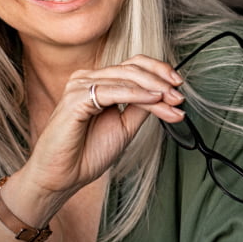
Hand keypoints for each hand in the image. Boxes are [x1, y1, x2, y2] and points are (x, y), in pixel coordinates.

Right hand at [15, 55, 185, 218]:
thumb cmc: (87, 153)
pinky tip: (154, 99)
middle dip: (161, 80)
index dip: (159, 71)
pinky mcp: (76, 98)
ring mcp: (80, 85)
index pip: (133, 66)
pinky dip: (137, 95)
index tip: (179, 86)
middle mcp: (88, 78)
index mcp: (98, 82)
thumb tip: (164, 95)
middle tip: (180, 96)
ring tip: (173, 101)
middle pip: (132, 68)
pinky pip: (113, 91)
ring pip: (126, 78)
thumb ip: (140, 108)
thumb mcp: (124, 127)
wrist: (62, 176)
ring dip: (155, 89)